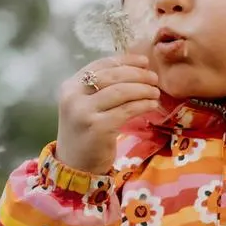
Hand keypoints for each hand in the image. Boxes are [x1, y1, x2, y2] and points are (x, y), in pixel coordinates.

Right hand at [55, 53, 160, 174]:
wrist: (75, 165)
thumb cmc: (85, 132)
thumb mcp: (85, 104)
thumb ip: (100, 87)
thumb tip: (135, 68)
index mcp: (70, 87)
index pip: (100, 65)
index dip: (125, 61)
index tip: (144, 62)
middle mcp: (73, 97)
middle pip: (112, 76)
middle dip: (138, 74)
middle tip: (154, 79)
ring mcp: (84, 112)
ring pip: (121, 91)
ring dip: (143, 89)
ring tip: (155, 92)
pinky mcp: (98, 128)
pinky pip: (127, 110)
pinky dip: (143, 105)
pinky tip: (151, 105)